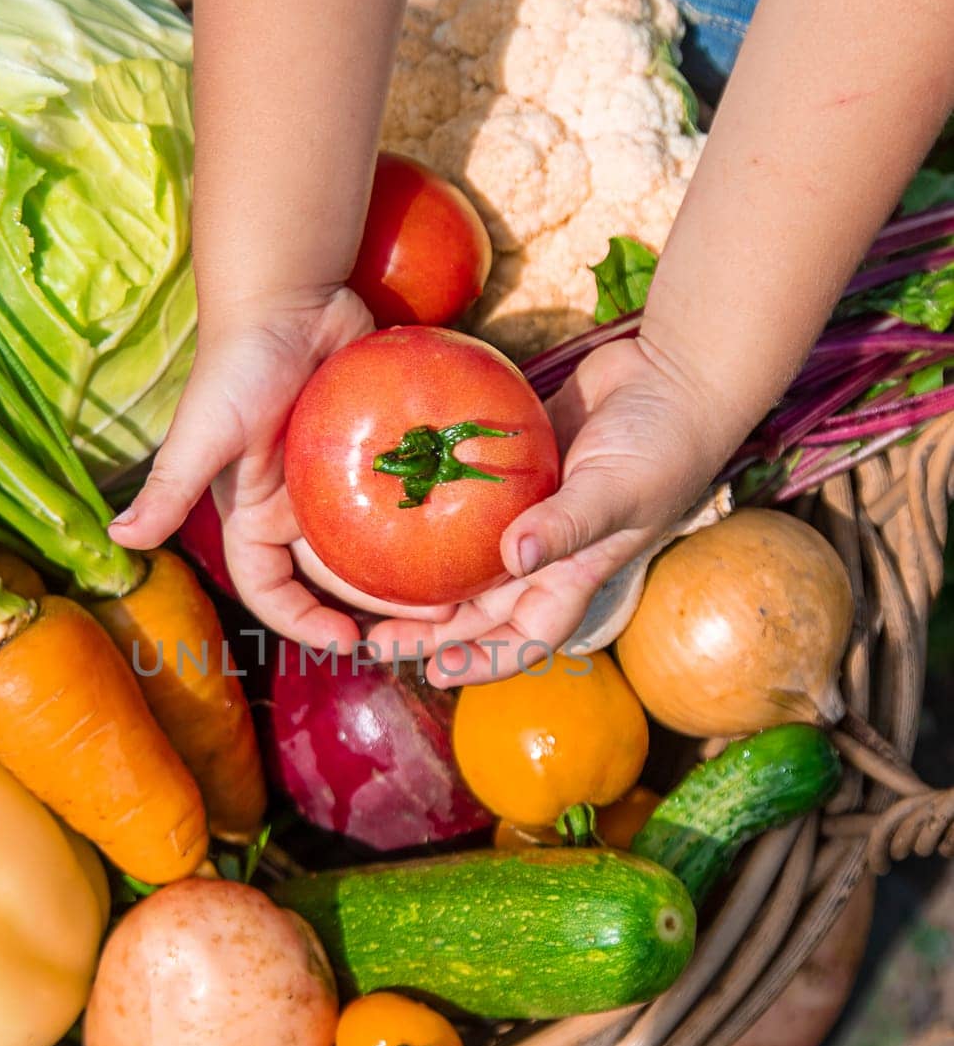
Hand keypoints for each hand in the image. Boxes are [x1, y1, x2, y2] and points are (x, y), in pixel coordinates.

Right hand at [108, 289, 449, 646]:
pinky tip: (468, 533)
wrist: (289, 293)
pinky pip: (407, 493)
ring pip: (380, 541)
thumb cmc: (239, 363)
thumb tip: (119, 540)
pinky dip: (432, 515)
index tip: (349, 644)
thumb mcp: (203, 433)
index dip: (303, 623)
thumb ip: (169, 489)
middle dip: (378, 607)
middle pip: (338, 576)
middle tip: (428, 624)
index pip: (272, 590)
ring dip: (412, 569)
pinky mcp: (379, 448)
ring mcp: (341, 479)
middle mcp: (296, 506)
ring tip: (455, 591)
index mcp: (253, 515)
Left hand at [368, 336, 733, 685]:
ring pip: (466, 559)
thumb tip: (516, 558)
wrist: (679, 374)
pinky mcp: (516, 468)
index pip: (525, 638)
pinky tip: (390, 506)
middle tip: (373, 638)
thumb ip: (568, 523)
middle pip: (481, 610)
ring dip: (423, 576)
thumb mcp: (617, 488)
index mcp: (574, 571)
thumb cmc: (664, 442)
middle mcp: (547, 551)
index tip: (431, 671)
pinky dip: (434, 507)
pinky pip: (467, 499)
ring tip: (367, 584)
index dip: (481, 663)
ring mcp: (529, 510)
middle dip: (431, 631)